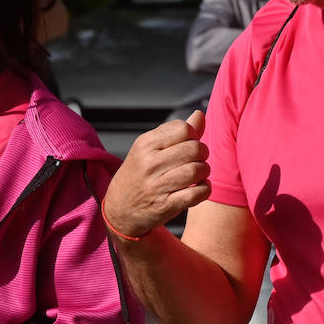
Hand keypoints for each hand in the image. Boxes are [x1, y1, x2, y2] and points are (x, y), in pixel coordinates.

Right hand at [104, 111, 210, 238]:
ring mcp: (157, 186)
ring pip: (197, 170)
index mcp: (145, 144)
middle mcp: (149, 163)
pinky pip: (197, 193)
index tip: (189, 145)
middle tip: (197, 160)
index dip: (193, 136)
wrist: (119, 209)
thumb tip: (199, 114)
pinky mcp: (166, 206)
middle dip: (202, 154)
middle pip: (194, 148)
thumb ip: (176, 132)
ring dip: (204, 172)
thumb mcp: (149, 149)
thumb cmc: (138, 175)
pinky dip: (204, 189)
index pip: (184, 129)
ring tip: (198, 174)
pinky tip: (199, 188)